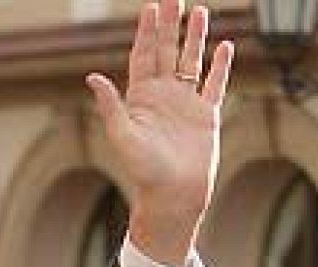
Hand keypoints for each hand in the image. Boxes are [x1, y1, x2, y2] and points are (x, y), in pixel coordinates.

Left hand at [85, 1, 233, 266]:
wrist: (173, 196)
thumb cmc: (144, 172)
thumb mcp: (122, 136)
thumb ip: (110, 105)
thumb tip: (92, 76)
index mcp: (141, 98)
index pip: (144, 56)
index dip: (147, 32)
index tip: (150, 7)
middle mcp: (163, 96)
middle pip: (167, 52)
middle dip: (170, 25)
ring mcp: (186, 104)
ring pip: (192, 62)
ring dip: (195, 38)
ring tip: (200, 11)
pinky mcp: (207, 115)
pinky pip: (215, 84)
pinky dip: (221, 66)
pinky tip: (225, 46)